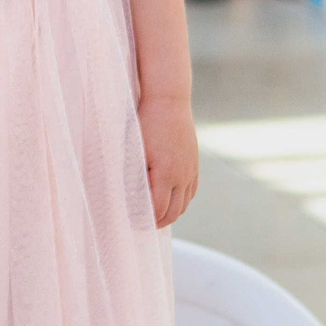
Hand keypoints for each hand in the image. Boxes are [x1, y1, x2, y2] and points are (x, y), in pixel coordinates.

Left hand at [140, 93, 198, 227]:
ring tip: (155, 217)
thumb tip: (131, 197)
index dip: (145, 220)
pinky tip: (170, 202)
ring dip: (171, 214)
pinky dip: (181, 201)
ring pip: (184, 204)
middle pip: (173, 212)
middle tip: (142, 225)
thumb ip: (133, 175)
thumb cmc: (145, 123)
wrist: (169, 100)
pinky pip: (191, 191)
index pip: (157, 210)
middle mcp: (182, 175)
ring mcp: (191, 169)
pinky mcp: (194, 163)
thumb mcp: (134, 150)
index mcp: (166, 174)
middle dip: (158, 222)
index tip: (133, 223)